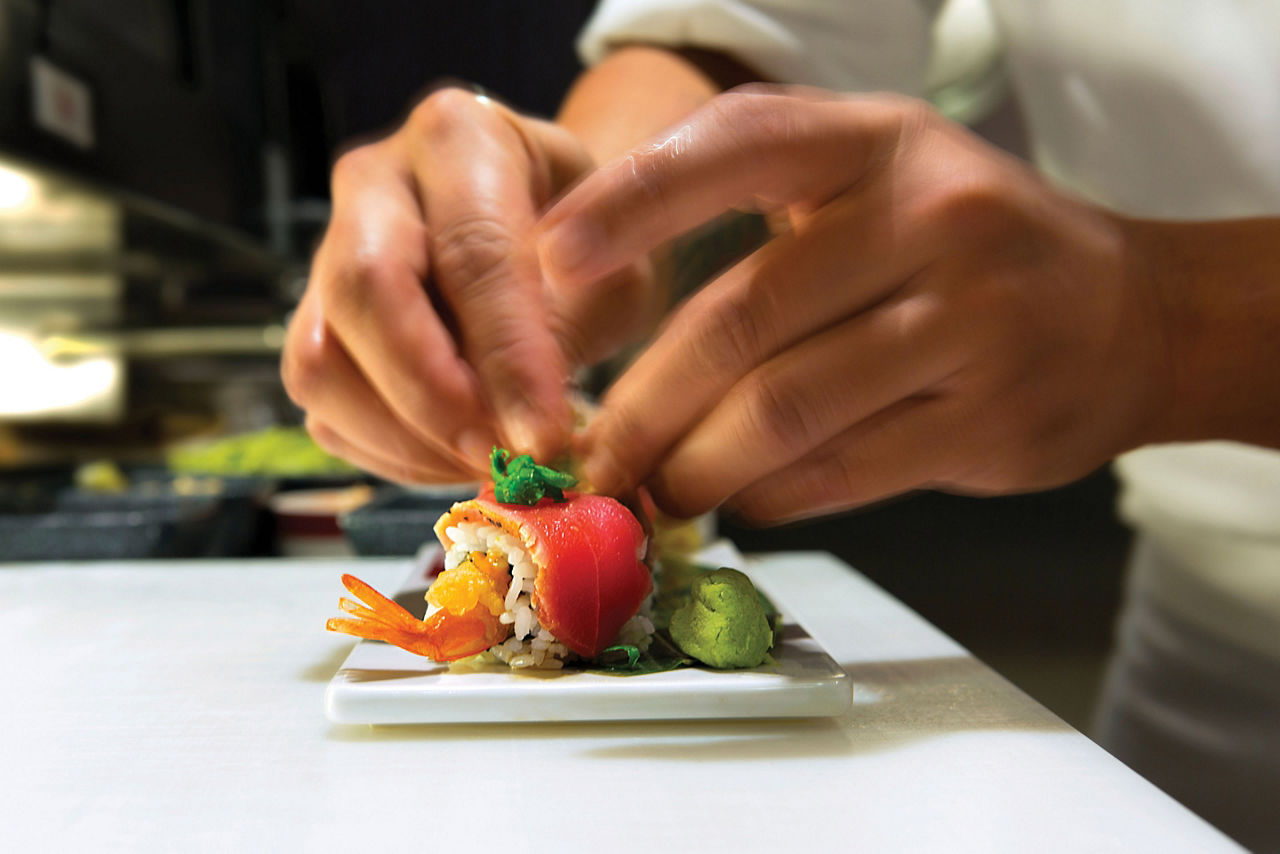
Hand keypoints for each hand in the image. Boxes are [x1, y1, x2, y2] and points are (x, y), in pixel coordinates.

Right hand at [282, 88, 653, 482]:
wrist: (553, 233)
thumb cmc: (593, 245)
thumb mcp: (615, 270)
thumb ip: (569, 329)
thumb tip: (525, 427)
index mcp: (459, 137)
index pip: (471, 252)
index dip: (507, 356)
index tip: (543, 436)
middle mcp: (374, 182)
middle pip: (363, 291)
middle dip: (431, 397)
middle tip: (501, 459)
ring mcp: (329, 253)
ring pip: (321, 362)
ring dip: (404, 439)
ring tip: (487, 465)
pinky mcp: (316, 325)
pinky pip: (325, 408)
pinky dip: (389, 454)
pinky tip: (457, 459)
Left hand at [539, 87, 1172, 520]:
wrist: (1128, 315)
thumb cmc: (964, 241)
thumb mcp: (877, 171)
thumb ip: (754, 191)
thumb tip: (597, 284)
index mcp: (882, 142)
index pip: (741, 148)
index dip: (636, 202)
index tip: (551, 259)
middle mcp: (934, 220)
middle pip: (747, 319)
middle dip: (649, 402)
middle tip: (596, 453)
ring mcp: (973, 323)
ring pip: (791, 409)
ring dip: (700, 465)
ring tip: (657, 491)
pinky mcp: (991, 420)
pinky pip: (846, 472)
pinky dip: (772, 496)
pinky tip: (743, 501)